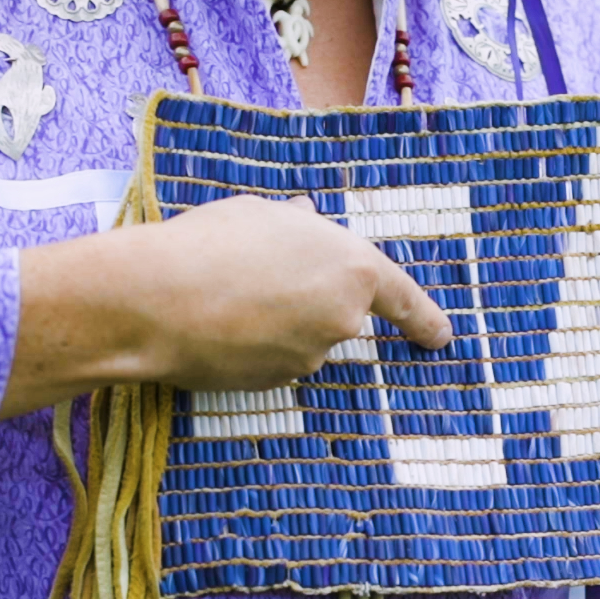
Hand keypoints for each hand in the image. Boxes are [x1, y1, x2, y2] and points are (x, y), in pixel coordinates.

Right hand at [1, 195, 450, 416]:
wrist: (158, 299)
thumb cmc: (213, 242)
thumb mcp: (263, 215)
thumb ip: (299, 228)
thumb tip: (307, 223)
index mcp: (354, 270)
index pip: (403, 299)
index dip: (423, 319)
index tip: (441, 337)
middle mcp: (342, 320)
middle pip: (336, 311)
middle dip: (304, 295)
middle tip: (254, 268)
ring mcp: (307, 357)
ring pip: (299, 334)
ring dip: (271, 316)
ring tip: (220, 287)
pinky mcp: (272, 383)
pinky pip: (269, 356)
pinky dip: (250, 341)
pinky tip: (213, 318)